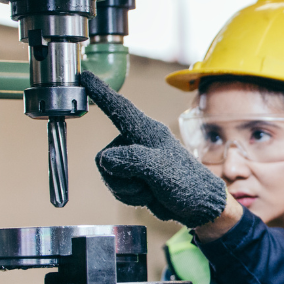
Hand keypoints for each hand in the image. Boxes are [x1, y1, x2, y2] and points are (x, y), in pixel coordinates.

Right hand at [81, 71, 226, 227]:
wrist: (199, 208)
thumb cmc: (188, 185)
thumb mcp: (162, 171)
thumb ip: (133, 160)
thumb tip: (106, 159)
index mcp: (148, 132)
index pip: (119, 108)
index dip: (100, 92)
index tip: (84, 75)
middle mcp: (139, 142)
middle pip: (106, 157)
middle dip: (122, 177)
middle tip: (148, 183)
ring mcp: (136, 159)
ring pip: (108, 173)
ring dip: (127, 189)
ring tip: (151, 188)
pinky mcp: (135, 175)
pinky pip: (116, 186)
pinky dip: (130, 196)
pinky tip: (148, 195)